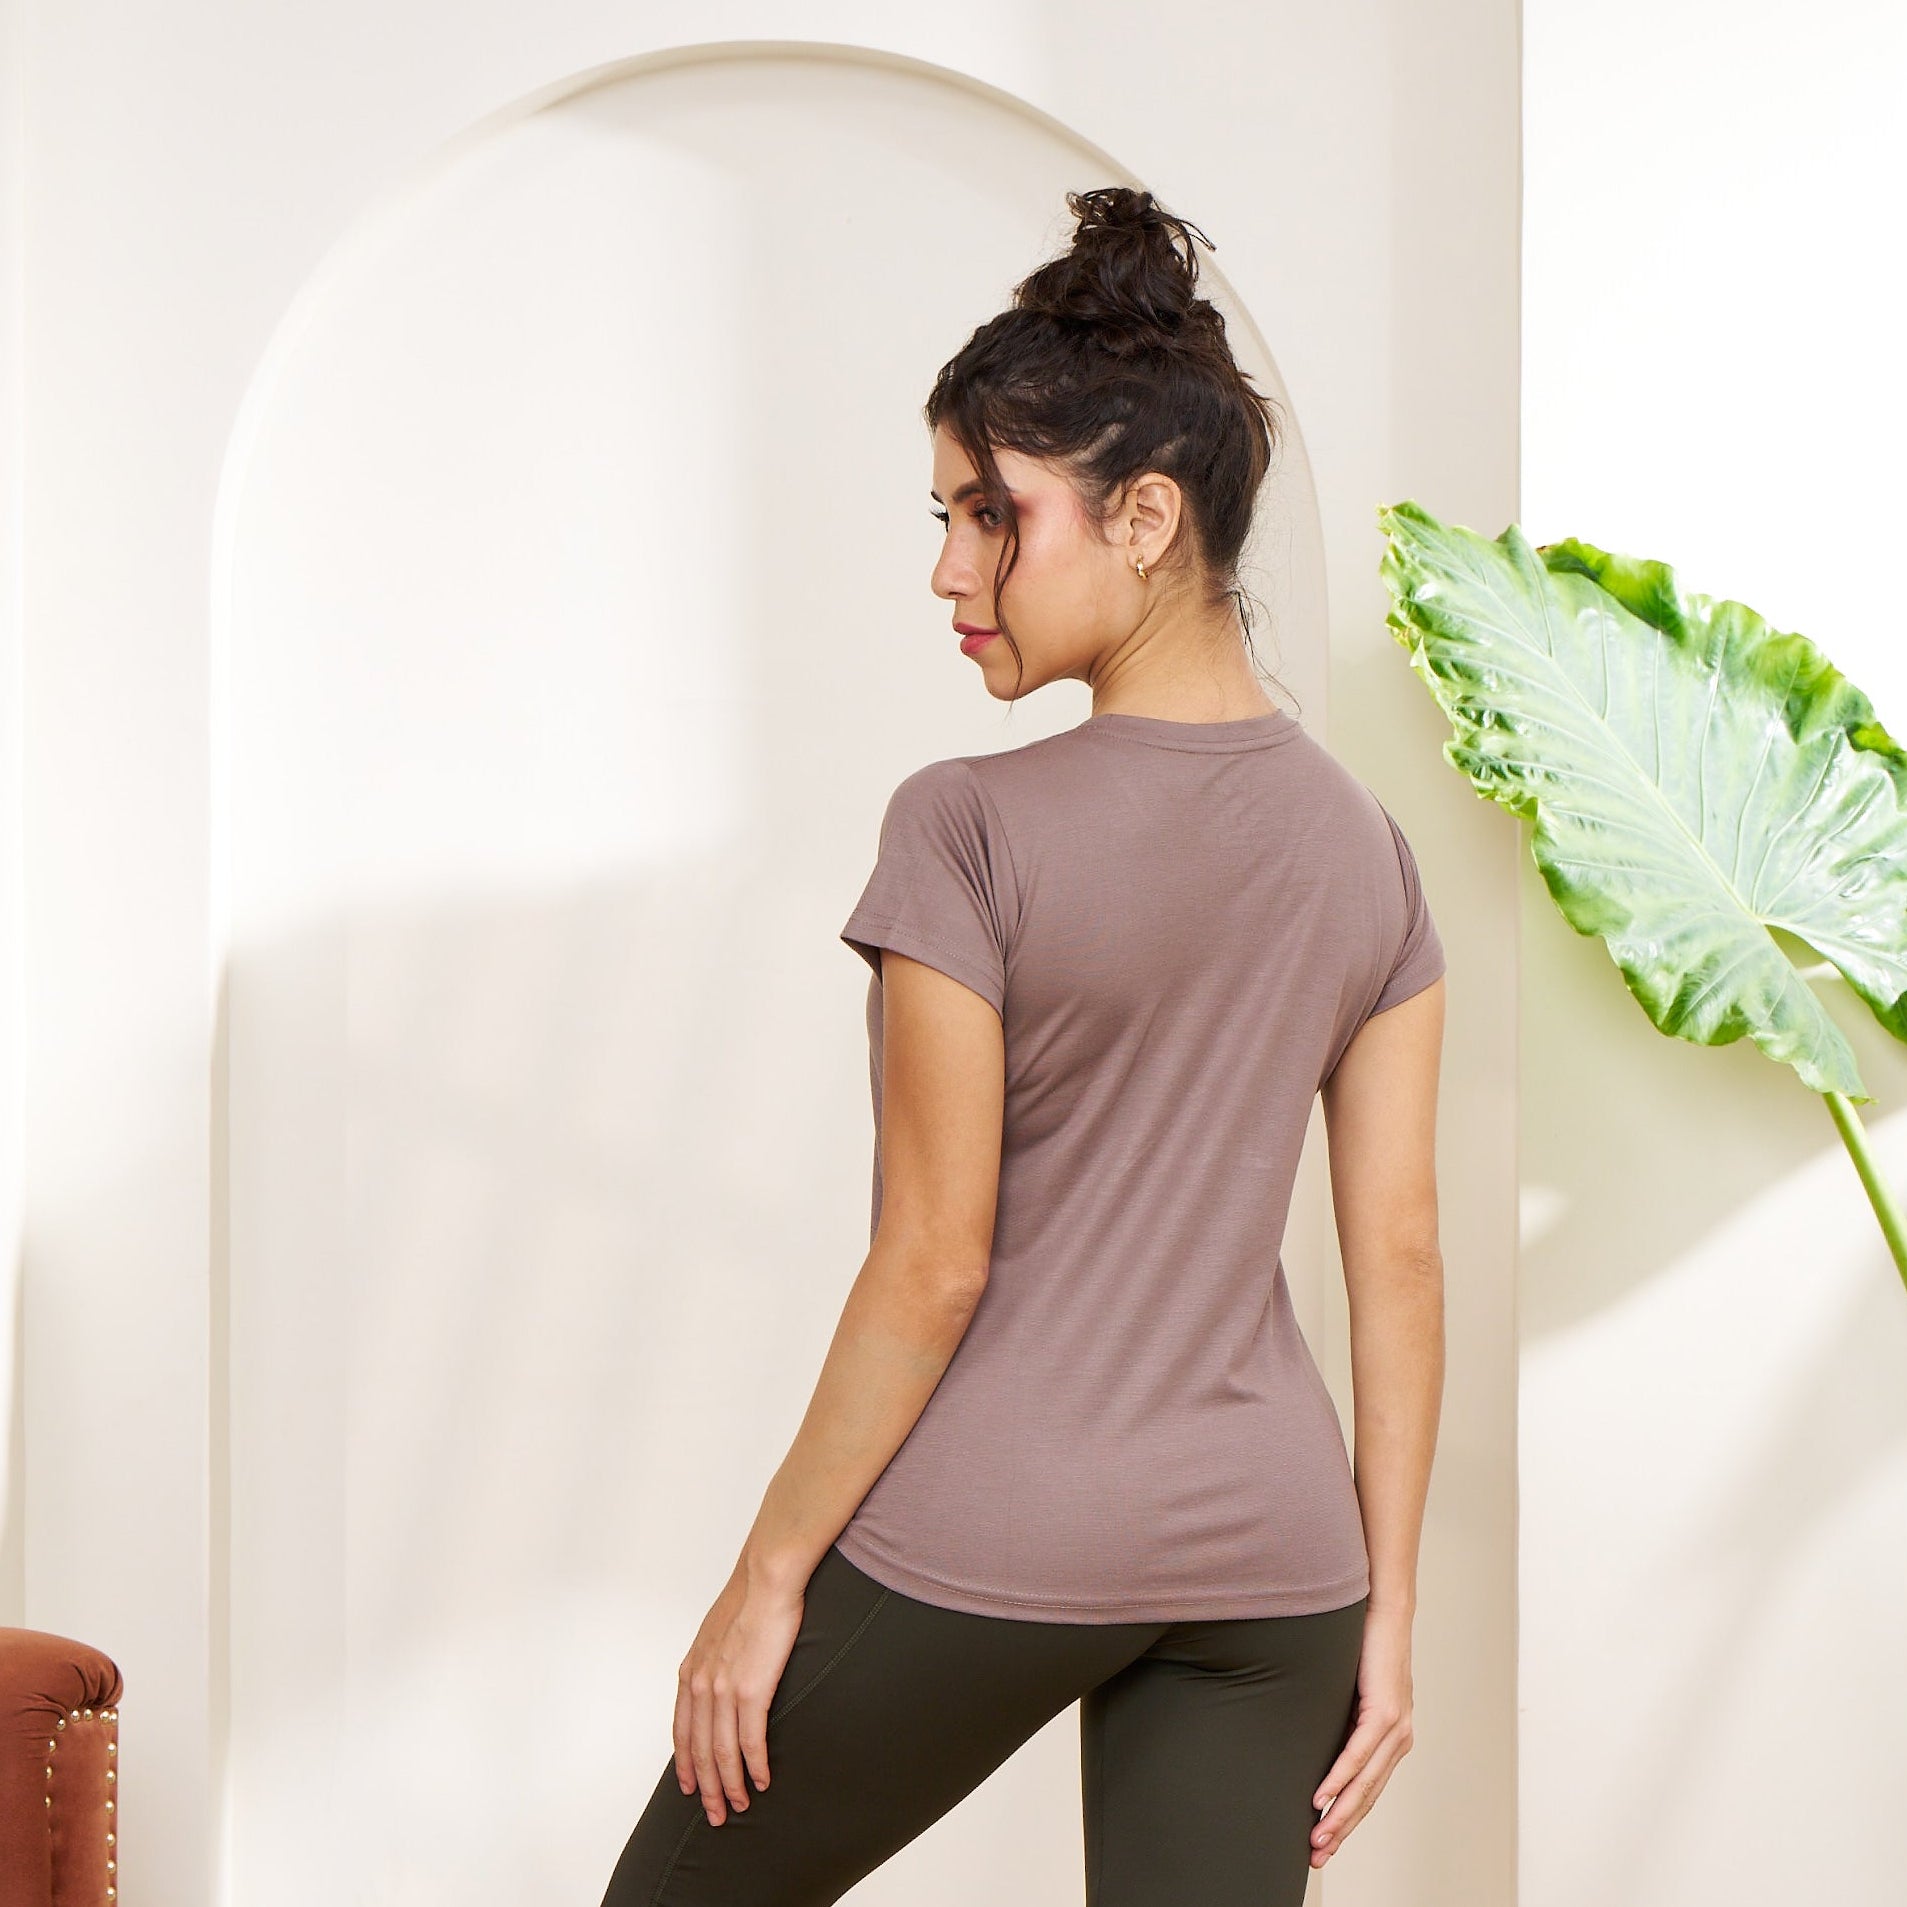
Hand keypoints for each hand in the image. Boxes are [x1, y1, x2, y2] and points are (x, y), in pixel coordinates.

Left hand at [674, 1554, 807, 1826]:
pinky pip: (750, 1741)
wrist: (766, 1578)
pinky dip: (754, 1766)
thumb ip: (714, 1658)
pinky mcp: (752, 1691)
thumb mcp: (716, 1631)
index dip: (686, 1762)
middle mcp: (701, 1684)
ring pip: (721, 1752)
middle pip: (698, 1749)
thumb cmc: (749, 1597)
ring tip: (737, 1806)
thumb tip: (722, 1672)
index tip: (690, 1786)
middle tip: (714, 1814)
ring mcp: (724, 1689)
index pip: (682, 1730)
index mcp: (692, 1671)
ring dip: (729, 1785)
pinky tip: (761, 1781)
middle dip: (706, 1786)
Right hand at [1309, 1603, 1414, 1867]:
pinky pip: (1358, 1753)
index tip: (1324, 1844)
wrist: (1384, 1607)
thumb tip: (1313, 1737)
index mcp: (1392, 1738)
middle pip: (1367, 1797)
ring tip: (1316, 1838)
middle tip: (1316, 1856)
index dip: (1346, 1820)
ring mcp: (1396, 1726)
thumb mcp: (1350, 1690)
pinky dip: (1339, 1779)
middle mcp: (1399, 1738)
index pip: (1368, 1791)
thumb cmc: (1364, 1644)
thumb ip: (1342, 1716)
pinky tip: (1321, 1797)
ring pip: (1364, 1784)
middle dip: (1340, 1830)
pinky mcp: (1385, 1711)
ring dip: (1338, 1814)